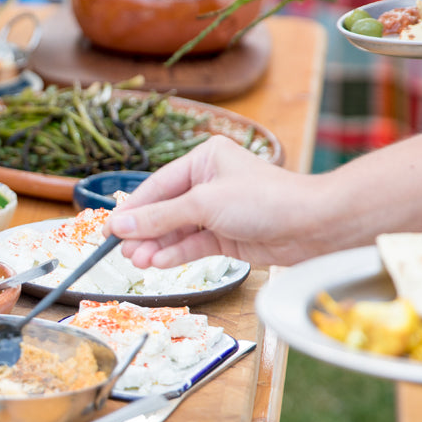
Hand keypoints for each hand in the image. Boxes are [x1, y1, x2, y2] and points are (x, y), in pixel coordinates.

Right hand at [105, 137, 339, 267]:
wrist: (312, 225)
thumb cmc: (267, 199)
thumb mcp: (203, 204)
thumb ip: (159, 218)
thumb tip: (121, 225)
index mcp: (204, 159)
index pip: (158, 186)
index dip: (132, 209)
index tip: (109, 229)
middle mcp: (210, 183)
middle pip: (164, 210)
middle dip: (143, 231)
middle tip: (120, 249)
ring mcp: (218, 211)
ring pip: (177, 230)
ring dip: (156, 246)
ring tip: (136, 261)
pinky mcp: (228, 235)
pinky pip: (193, 245)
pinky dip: (175, 254)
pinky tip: (158, 262)